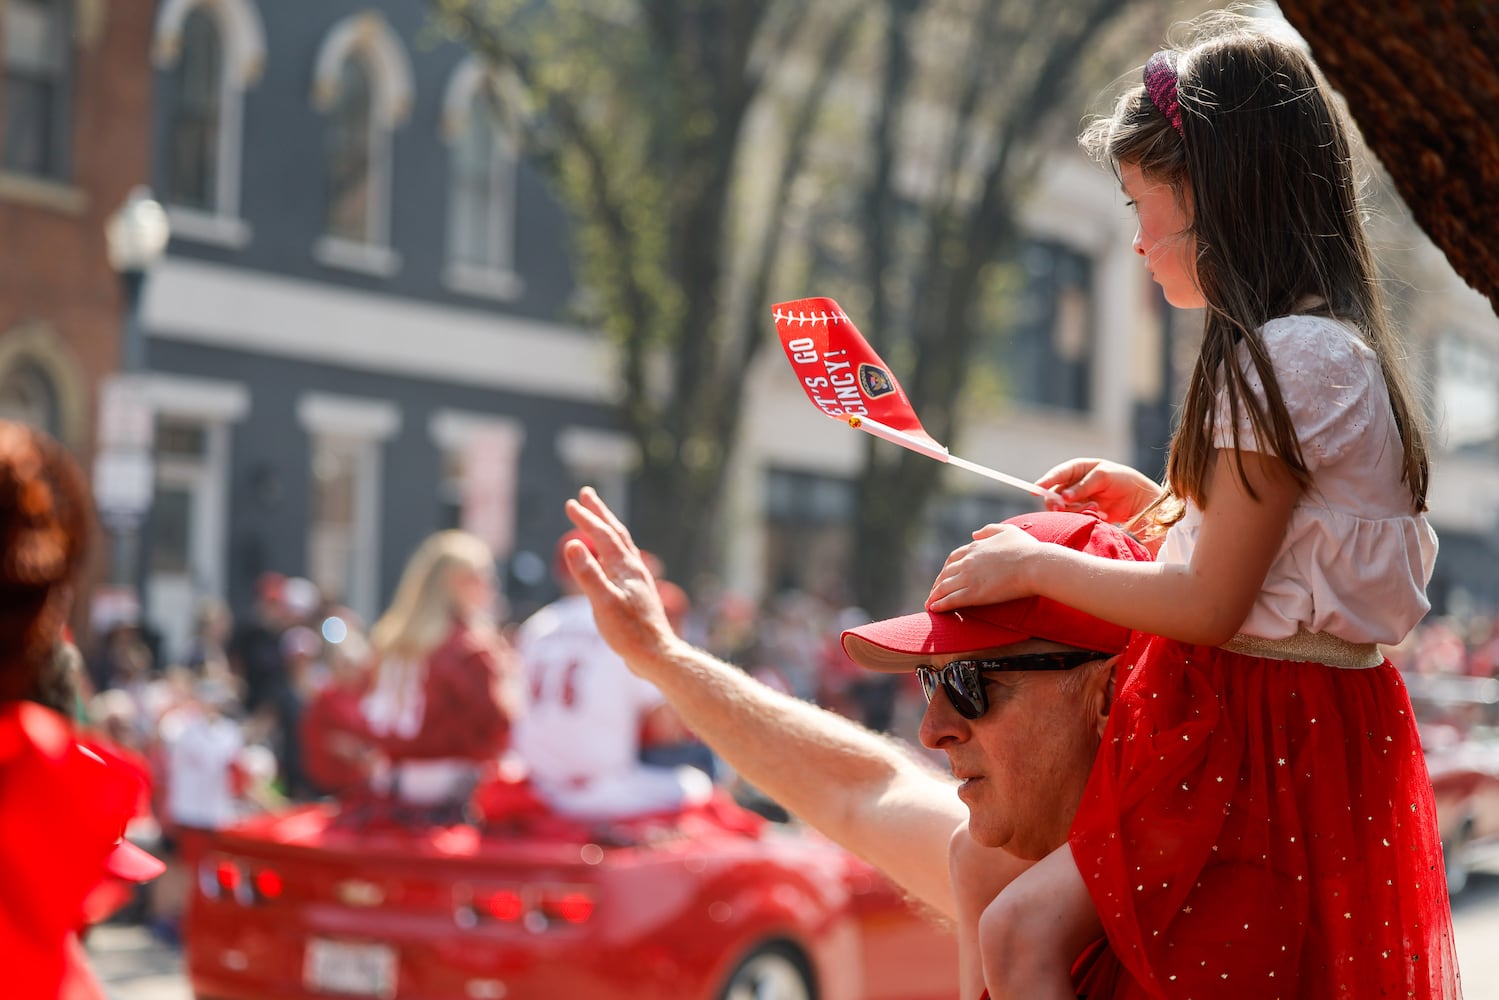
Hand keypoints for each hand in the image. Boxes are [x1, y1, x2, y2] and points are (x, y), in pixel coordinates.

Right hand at [564, 487, 684, 672]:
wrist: (656, 657)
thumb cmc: (629, 633)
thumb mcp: (603, 604)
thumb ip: (588, 575)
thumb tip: (573, 544)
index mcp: (626, 568)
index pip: (604, 535)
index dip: (587, 519)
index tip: (570, 504)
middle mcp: (634, 570)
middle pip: (616, 534)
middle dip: (600, 513)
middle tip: (586, 493)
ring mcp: (637, 581)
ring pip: (622, 547)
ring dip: (607, 529)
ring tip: (598, 520)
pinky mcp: (637, 595)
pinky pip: (623, 562)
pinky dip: (613, 551)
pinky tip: (611, 560)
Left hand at [926, 523, 1044, 610]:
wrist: (1035, 565)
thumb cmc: (1027, 549)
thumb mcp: (1008, 531)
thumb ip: (989, 530)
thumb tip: (973, 534)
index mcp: (976, 547)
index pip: (954, 558)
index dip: (947, 568)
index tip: (944, 575)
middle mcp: (968, 561)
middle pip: (945, 573)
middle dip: (938, 583)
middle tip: (933, 592)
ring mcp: (969, 577)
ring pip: (944, 587)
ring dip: (934, 596)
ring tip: (929, 604)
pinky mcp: (973, 593)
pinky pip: (951, 600)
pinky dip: (940, 604)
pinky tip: (934, 609)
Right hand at [1036, 457, 1160, 523]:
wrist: (1139, 500)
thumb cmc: (1122, 480)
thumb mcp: (1103, 477)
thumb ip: (1082, 485)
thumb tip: (1063, 497)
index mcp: (1077, 468)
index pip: (1057, 474)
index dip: (1046, 482)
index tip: (1037, 491)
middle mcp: (1074, 484)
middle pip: (1054, 494)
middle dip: (1057, 502)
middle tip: (1061, 509)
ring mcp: (1078, 499)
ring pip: (1063, 508)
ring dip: (1075, 510)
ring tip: (1095, 508)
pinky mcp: (1083, 512)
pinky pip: (1073, 516)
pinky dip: (1082, 516)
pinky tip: (1098, 514)